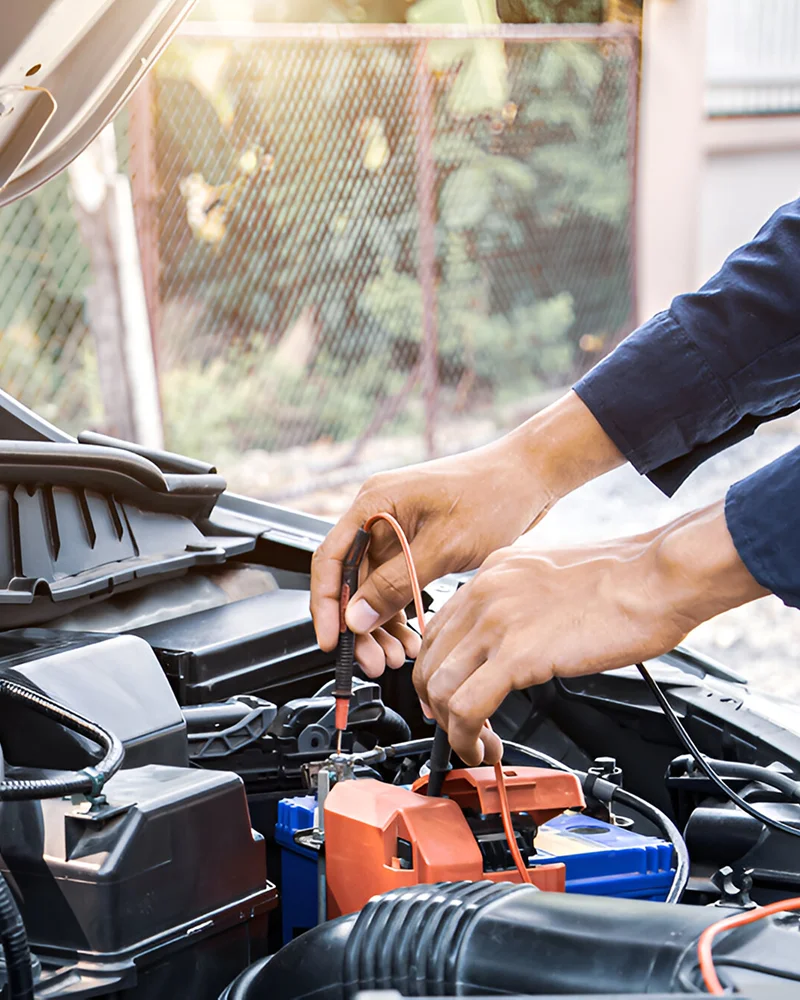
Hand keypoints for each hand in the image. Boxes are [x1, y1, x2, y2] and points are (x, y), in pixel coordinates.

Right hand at [311, 392, 623, 674]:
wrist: (530, 476)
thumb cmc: (494, 495)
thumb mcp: (445, 545)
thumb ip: (397, 583)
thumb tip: (357, 617)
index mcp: (375, 503)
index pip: (331, 559)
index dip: (325, 604)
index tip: (331, 641)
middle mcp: (378, 514)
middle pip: (350, 580)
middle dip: (359, 625)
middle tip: (375, 661)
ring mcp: (396, 529)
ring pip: (372, 588)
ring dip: (380, 625)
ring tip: (397, 657)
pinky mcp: (415, 543)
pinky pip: (395, 585)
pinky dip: (400, 612)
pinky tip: (412, 637)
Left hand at [413, 501, 768, 765]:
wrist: (658, 576)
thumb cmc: (625, 579)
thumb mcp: (551, 578)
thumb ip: (522, 604)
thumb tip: (515, 639)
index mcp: (492, 573)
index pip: (437, 630)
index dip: (437, 674)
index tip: (449, 700)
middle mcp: (484, 593)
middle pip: (428, 661)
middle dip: (436, 707)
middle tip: (458, 730)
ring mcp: (496, 622)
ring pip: (438, 688)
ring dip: (450, 729)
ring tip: (476, 746)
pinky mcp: (518, 654)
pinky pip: (467, 707)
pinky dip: (466, 738)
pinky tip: (484, 749)